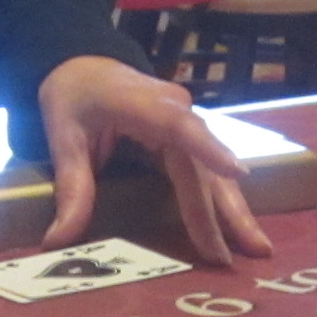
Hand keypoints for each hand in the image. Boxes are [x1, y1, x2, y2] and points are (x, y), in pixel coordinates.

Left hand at [36, 55, 271, 268]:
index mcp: (144, 104)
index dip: (208, 150)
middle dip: (223, 211)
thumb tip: (58, 239)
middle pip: (204, 165)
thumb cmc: (74, 96)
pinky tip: (239, 229)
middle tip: (244, 251)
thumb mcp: (64, 137)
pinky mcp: (189, 139)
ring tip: (258, 247)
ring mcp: (188, 124)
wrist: (85, 65)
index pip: (179, 127)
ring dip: (234, 211)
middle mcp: (177, 111)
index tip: (235, 172)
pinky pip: (209, 173)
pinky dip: (223, 202)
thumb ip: (71, 187)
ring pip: (215, 173)